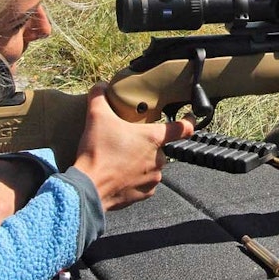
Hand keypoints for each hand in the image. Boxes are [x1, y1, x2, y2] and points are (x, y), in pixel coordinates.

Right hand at [75, 82, 193, 209]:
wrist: (89, 188)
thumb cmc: (97, 152)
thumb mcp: (96, 117)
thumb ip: (99, 96)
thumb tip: (100, 85)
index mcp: (153, 138)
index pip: (182, 128)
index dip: (189, 121)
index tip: (190, 118)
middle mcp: (159, 158)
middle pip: (158, 146)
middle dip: (145, 144)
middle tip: (126, 142)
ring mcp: (153, 178)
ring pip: (151, 165)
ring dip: (139, 161)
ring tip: (119, 159)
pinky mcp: (145, 193)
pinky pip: (144, 182)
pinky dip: (134, 178)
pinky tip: (119, 174)